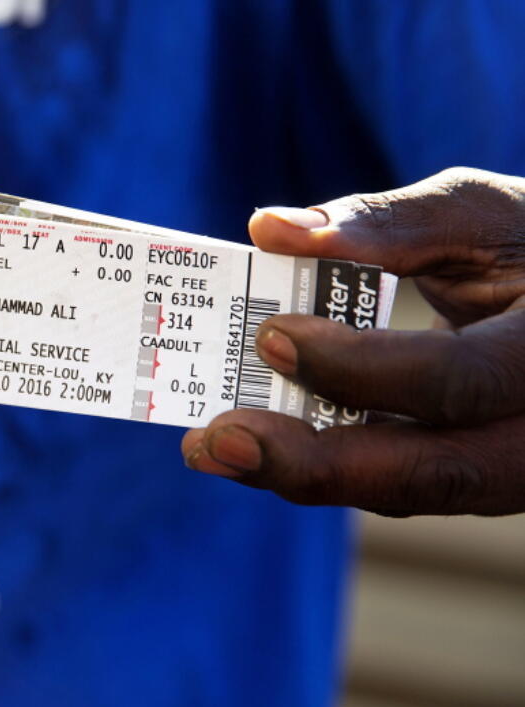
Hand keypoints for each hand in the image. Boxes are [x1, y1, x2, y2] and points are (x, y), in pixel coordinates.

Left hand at [181, 167, 524, 515]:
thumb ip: (381, 225)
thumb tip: (270, 228)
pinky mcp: (473, 472)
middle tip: (219, 440)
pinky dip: (324, 463)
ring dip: (301, 474)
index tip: (273, 336)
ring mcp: (513, 465)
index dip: (362, 369)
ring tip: (211, 448)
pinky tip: (253, 443)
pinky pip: (398, 481)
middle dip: (314, 463)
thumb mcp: (476, 216)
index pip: (458, 382)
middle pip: (432, 472)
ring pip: (408, 490)